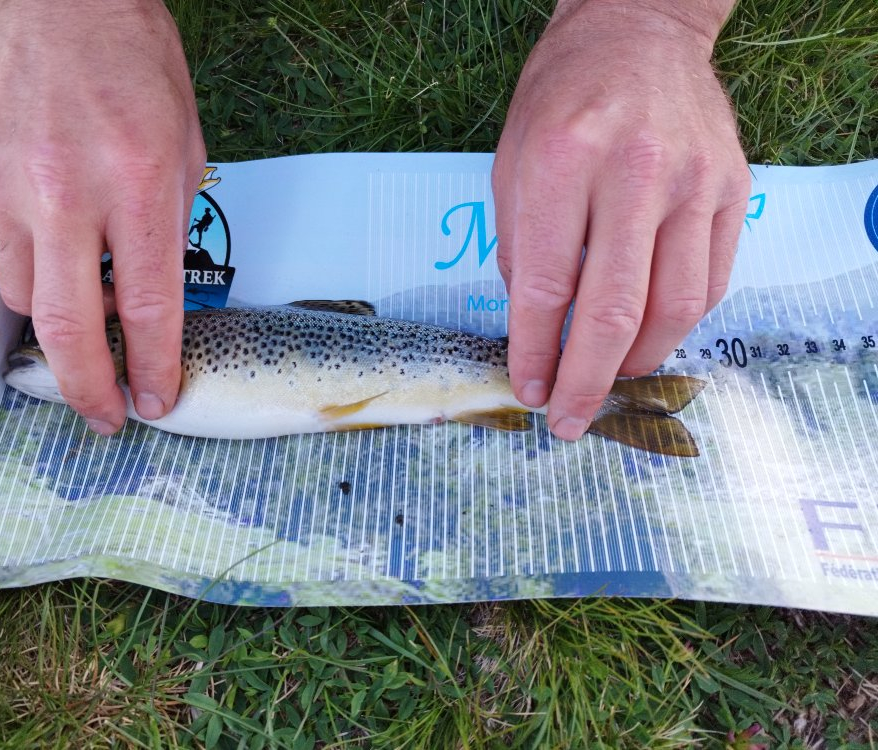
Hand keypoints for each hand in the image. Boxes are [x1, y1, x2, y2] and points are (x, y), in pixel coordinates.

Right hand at [0, 0, 205, 434]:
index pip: (147, 307)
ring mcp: (4, 180)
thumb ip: (167, 228)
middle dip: (86, 388)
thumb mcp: (185, 150)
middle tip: (101, 416)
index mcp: (137, 184)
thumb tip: (145, 296)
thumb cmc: (136, 66)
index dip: (152, 368)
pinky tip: (47, 202)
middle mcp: (65, 188)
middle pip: (67, 325)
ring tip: (80, 289)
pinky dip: (29, 241)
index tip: (154, 402)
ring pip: (22, 291)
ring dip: (55, 310)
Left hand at [493, 0, 748, 439]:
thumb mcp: (511, 164)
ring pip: (674, 308)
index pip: (543, 287)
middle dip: (587, 381)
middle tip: (570, 421)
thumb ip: (522, 248)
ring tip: (611, 379)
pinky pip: (710, 282)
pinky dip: (678, 324)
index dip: (534, 352)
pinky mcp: (731, 189)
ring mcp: (692, 182)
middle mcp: (633, 173)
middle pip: (613, 311)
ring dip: (638, 361)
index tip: (529, 391)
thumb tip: (537, 331)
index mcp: (562, 162)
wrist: (639, 32)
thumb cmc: (560, 100)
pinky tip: (650, 334)